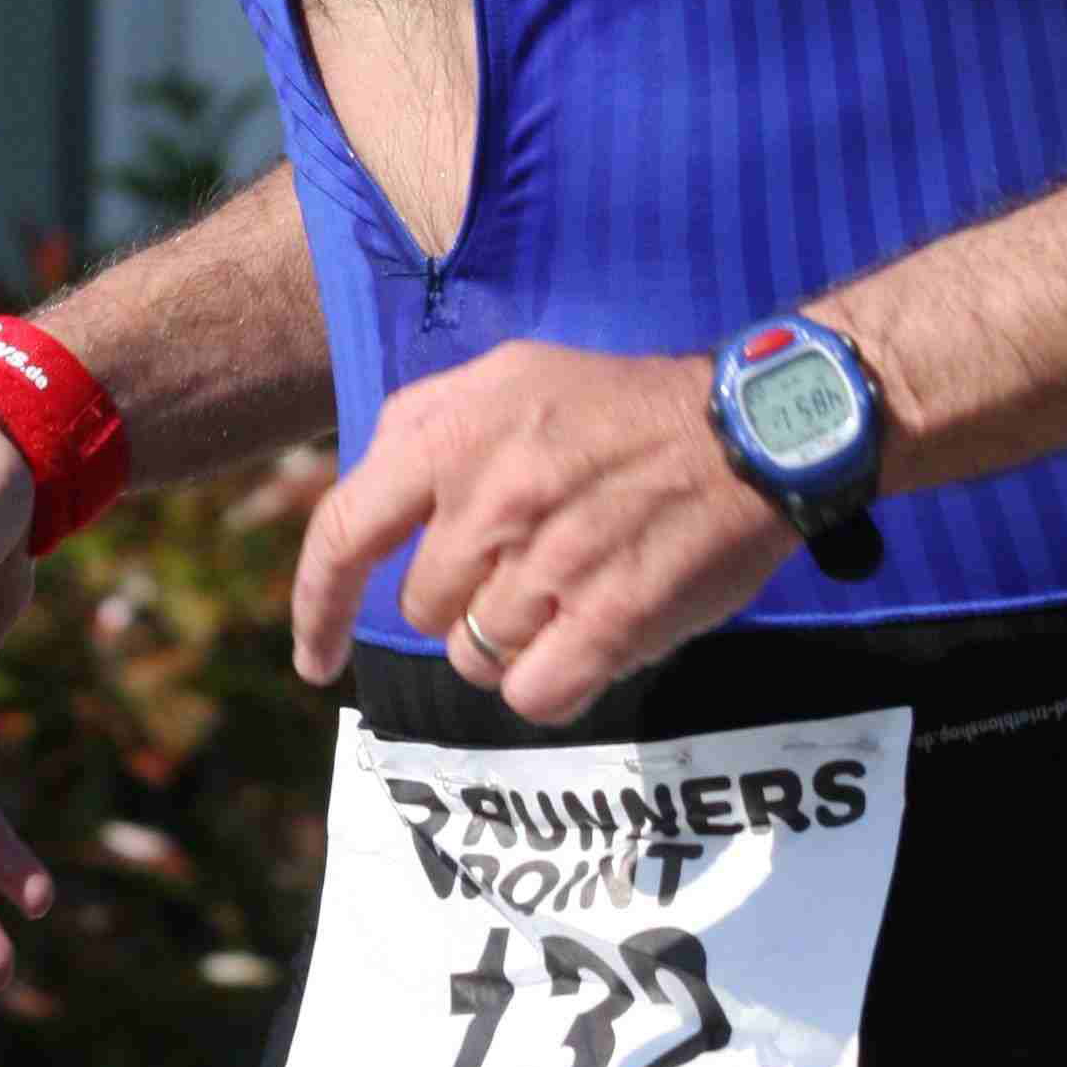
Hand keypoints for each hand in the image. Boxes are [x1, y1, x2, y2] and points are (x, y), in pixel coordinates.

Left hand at [289, 343, 794, 726]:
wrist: (749, 429)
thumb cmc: (625, 406)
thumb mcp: (512, 374)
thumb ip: (428, 426)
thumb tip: (369, 500)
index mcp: (453, 433)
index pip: (344, 532)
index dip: (318, 606)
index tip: (317, 659)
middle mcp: (490, 497)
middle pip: (424, 611)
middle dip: (465, 604)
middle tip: (531, 565)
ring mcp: (549, 562)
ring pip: (478, 657)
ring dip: (517, 641)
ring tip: (575, 589)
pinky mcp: (610, 617)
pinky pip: (534, 693)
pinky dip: (552, 682)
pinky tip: (590, 641)